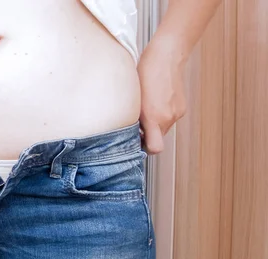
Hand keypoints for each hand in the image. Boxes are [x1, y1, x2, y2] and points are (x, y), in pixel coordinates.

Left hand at [138, 36, 187, 153]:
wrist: (167, 55)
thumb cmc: (145, 72)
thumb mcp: (131, 97)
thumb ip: (133, 118)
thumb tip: (132, 132)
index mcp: (153, 117)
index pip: (155, 148)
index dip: (145, 149)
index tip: (136, 143)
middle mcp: (168, 118)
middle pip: (157, 139)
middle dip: (147, 134)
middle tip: (136, 123)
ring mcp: (177, 113)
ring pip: (163, 129)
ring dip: (154, 124)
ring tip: (146, 108)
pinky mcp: (182, 107)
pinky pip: (169, 119)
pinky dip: (162, 115)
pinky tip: (155, 102)